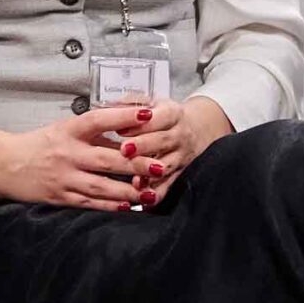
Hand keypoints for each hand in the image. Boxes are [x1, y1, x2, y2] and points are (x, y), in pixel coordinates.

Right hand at [0, 107, 159, 210]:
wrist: (5, 164)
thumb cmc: (40, 144)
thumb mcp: (64, 129)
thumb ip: (95, 132)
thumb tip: (129, 130)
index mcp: (68, 130)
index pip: (99, 119)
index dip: (124, 116)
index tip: (149, 114)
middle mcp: (67, 153)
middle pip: (107, 159)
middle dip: (136, 164)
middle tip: (160, 165)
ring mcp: (63, 177)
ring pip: (101, 185)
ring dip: (128, 190)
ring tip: (150, 191)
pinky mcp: (60, 197)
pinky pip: (89, 203)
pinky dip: (110, 206)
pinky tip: (128, 207)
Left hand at [114, 98, 233, 206]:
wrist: (195, 130)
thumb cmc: (164, 116)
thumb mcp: (152, 102)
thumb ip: (130, 103)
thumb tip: (108, 106)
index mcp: (172, 113)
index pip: (160, 117)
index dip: (141, 124)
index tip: (122, 128)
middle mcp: (180, 135)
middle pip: (163, 141)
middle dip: (143, 146)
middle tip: (124, 150)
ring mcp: (181, 156)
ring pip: (166, 166)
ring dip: (149, 174)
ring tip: (134, 180)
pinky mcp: (178, 174)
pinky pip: (168, 187)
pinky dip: (155, 195)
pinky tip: (142, 199)